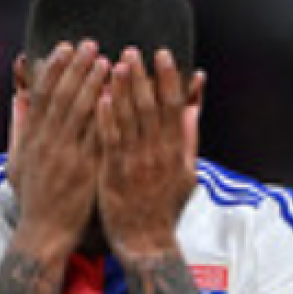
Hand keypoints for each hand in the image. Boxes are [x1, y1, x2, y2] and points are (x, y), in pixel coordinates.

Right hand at [7, 40, 110, 256]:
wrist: (44, 234)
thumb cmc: (33, 198)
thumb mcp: (17, 162)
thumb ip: (19, 129)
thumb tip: (17, 98)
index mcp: (32, 138)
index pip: (43, 95)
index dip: (55, 69)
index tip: (66, 47)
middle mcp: (48, 143)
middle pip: (63, 96)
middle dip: (78, 68)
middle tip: (92, 44)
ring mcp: (68, 156)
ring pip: (82, 113)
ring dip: (95, 84)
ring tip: (109, 62)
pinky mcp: (86, 170)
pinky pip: (99, 137)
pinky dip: (108, 116)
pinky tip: (119, 98)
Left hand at [95, 47, 205, 263]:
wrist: (147, 242)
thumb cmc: (165, 208)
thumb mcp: (187, 174)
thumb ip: (189, 140)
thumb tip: (193, 109)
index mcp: (176, 151)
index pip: (174, 107)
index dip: (169, 79)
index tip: (162, 56)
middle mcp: (158, 153)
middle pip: (150, 107)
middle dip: (142, 76)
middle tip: (133, 51)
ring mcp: (136, 163)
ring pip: (129, 119)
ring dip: (121, 89)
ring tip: (114, 64)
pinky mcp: (114, 173)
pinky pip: (110, 139)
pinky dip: (106, 117)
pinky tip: (99, 97)